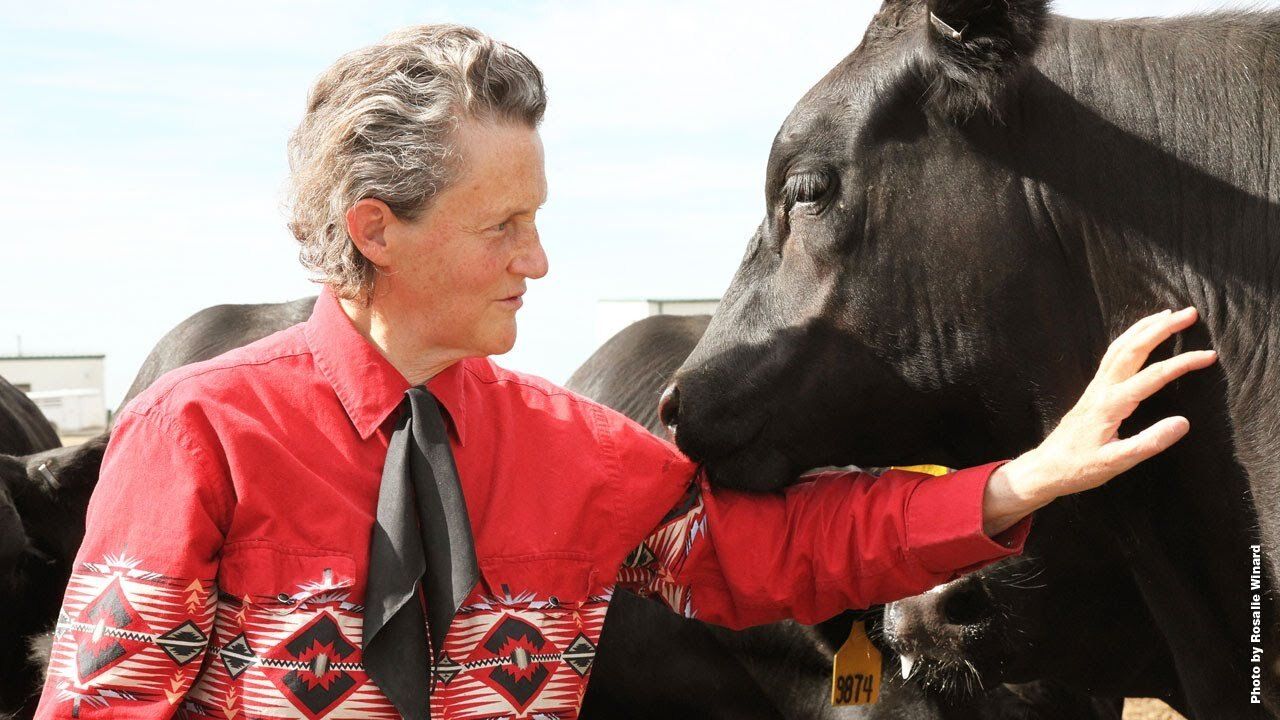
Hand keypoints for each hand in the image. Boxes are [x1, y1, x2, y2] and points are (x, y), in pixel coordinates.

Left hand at [983, 307, 1217, 534]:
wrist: (1046, 468)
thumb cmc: (1079, 468)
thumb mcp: (1117, 463)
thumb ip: (1149, 443)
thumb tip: (1183, 422)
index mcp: (1111, 404)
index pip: (1153, 376)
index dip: (1182, 363)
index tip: (1208, 356)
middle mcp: (1102, 389)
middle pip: (1133, 348)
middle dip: (1162, 328)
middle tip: (1190, 313)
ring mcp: (1095, 387)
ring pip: (1120, 347)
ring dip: (1144, 327)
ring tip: (1168, 314)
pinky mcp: (1093, 390)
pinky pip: (1112, 355)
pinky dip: (1129, 339)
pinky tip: (1138, 336)